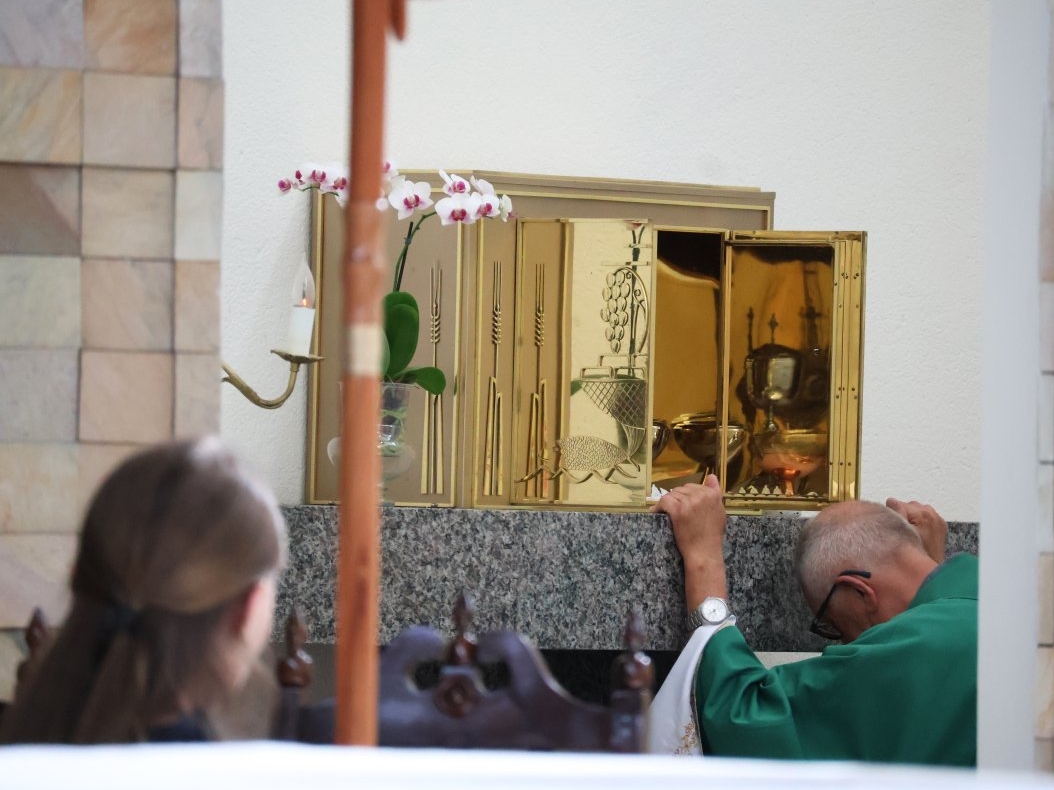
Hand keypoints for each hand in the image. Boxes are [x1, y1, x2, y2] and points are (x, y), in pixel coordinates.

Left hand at [652, 474, 727, 606]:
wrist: (704, 553)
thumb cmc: (711, 537)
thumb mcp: (719, 513)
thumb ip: (715, 494)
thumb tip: (712, 476)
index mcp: (713, 495)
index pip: (694, 486)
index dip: (687, 496)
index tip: (684, 507)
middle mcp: (702, 495)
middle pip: (682, 489)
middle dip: (677, 499)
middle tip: (674, 511)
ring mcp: (689, 502)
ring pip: (672, 494)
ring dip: (667, 503)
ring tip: (665, 513)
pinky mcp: (678, 510)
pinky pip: (664, 501)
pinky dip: (658, 507)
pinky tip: (656, 513)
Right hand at [886, 497, 947, 562]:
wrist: (929, 571)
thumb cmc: (915, 555)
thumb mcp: (900, 536)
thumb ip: (896, 514)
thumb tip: (891, 501)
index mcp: (923, 515)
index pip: (898, 503)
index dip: (892, 515)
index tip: (893, 526)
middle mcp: (933, 514)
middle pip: (908, 505)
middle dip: (902, 515)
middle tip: (901, 530)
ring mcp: (938, 519)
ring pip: (916, 509)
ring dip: (911, 517)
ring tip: (909, 531)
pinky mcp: (940, 524)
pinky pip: (925, 515)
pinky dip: (919, 520)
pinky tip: (918, 532)